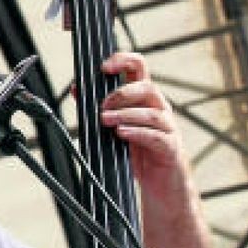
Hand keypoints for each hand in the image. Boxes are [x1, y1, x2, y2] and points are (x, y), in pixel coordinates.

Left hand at [99, 52, 189, 203]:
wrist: (162, 186)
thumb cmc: (140, 154)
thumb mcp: (116, 128)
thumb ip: (101, 109)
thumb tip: (77, 89)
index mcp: (146, 100)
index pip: (140, 69)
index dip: (124, 61)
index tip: (104, 66)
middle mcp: (160, 109)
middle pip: (147, 88)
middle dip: (122, 93)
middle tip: (102, 106)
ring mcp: (168, 128)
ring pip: (152, 113)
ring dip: (126, 114)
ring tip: (105, 120)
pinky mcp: (170, 148)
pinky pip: (156, 137)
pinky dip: (137, 133)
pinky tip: (121, 133)